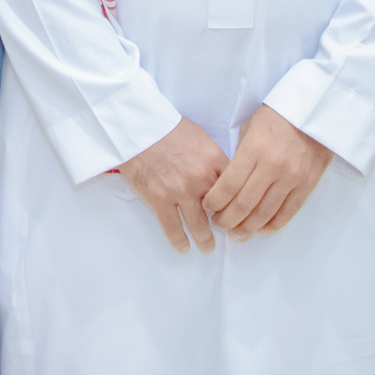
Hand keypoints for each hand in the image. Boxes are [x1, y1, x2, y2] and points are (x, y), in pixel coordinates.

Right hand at [118, 118, 227, 252]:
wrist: (137, 127)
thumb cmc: (168, 128)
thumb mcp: (201, 138)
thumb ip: (214, 159)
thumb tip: (222, 176)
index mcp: (214, 160)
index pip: (234, 189)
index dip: (237, 205)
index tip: (237, 213)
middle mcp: (201, 178)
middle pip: (220, 211)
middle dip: (224, 227)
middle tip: (226, 235)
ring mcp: (180, 191)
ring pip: (199, 225)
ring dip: (205, 240)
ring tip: (207, 247)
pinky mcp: (159, 199)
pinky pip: (173, 228)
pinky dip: (179, 241)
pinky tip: (183, 247)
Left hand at [203, 104, 332, 238]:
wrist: (315, 112)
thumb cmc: (276, 118)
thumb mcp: (249, 128)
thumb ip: (239, 156)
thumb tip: (227, 184)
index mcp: (254, 149)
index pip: (228, 185)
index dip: (215, 202)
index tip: (208, 208)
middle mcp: (271, 166)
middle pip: (244, 204)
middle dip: (227, 220)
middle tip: (219, 225)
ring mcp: (291, 178)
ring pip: (264, 213)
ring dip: (247, 228)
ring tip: (237, 233)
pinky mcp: (307, 185)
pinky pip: (287, 213)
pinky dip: (272, 226)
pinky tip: (260, 231)